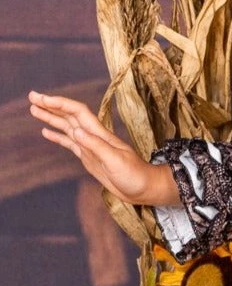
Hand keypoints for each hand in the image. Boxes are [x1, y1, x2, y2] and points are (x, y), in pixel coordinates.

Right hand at [27, 91, 180, 206]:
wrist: (145, 189)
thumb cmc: (135, 175)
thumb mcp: (115, 161)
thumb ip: (95, 146)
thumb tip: (76, 132)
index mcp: (99, 134)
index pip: (77, 112)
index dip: (59, 103)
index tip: (42, 99)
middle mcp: (93, 137)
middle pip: (69, 116)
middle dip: (51, 106)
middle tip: (32, 97)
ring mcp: (90, 147)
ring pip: (67, 128)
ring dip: (51, 118)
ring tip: (33, 110)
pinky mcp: (89, 158)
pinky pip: (70, 144)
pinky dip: (57, 137)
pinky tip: (46, 132)